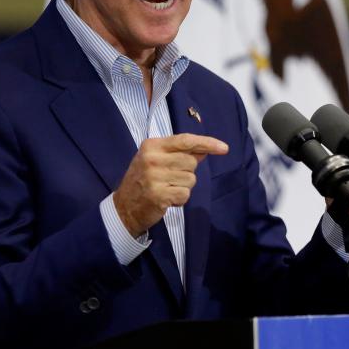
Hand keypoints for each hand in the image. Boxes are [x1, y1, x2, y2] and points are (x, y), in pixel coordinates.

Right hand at [114, 133, 228, 236]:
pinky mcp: (158, 195)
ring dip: (183, 187)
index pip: (185, 140)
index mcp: (152, 145)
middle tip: (170, 179)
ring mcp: (154, 177)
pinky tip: (167, 199)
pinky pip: (185, 194)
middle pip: (191, 162)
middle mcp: (152, 158)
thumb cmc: (143, 181)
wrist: (124, 208)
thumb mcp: (157, 160)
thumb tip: (205, 150)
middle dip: (187, 172)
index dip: (207, 143)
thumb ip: (180, 153)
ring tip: (166, 189)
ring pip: (191, 179)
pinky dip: (180, 199)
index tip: (224, 148)